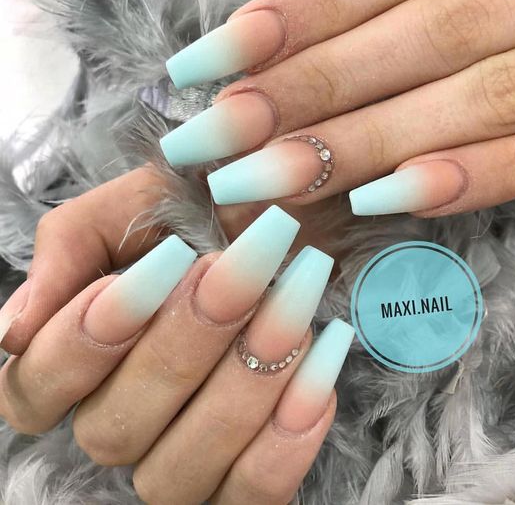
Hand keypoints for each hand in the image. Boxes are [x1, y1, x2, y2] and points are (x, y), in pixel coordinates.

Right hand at [0, 167, 353, 504]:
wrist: (289, 222)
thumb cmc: (205, 214)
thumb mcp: (135, 206)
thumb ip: (71, 246)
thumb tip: (11, 328)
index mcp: (80, 361)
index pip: (35, 391)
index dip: (83, 342)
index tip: (160, 268)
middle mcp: (122, 421)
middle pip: (113, 432)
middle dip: (181, 347)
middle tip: (237, 276)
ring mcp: (184, 458)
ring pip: (177, 475)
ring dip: (239, 390)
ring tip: (290, 313)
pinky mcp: (248, 475)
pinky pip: (250, 496)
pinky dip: (284, 441)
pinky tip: (316, 366)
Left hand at [162, 0, 514, 216]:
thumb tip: (316, 39)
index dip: (289, 20)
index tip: (201, 68)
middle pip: (405, 38)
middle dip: (297, 92)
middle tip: (206, 141)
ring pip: (462, 92)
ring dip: (355, 141)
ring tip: (260, 181)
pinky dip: (467, 171)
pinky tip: (385, 198)